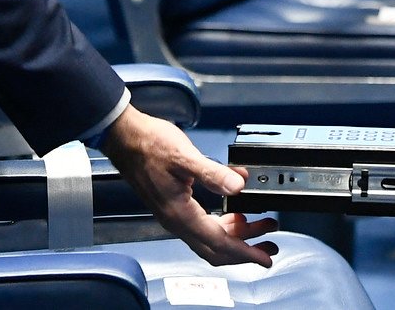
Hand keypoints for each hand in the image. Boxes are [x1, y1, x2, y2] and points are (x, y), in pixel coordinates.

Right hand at [97, 105, 277, 266]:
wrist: (126, 138)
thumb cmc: (149, 145)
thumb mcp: (184, 156)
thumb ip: (213, 173)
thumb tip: (238, 186)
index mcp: (180, 214)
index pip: (219, 243)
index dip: (245, 252)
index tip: (264, 257)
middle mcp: (176, 220)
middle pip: (216, 248)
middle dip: (245, 249)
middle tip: (268, 244)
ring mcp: (174, 215)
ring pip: (211, 238)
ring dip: (237, 235)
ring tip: (259, 225)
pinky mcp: (175, 206)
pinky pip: (203, 226)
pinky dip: (224, 224)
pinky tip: (235, 212)